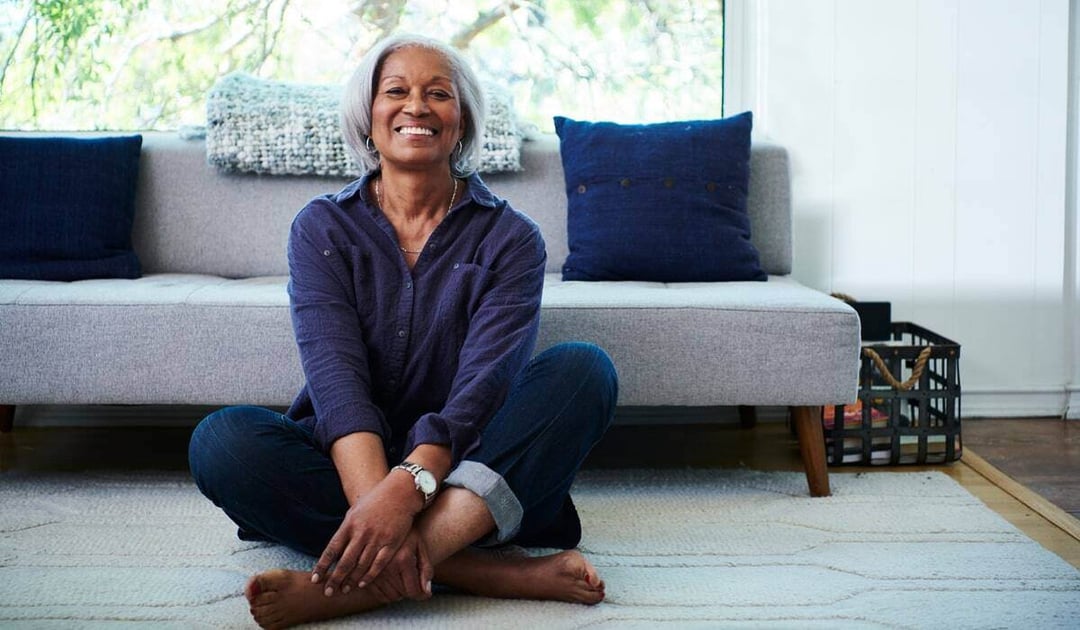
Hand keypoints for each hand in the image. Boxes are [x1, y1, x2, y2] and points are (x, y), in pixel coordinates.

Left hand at [311, 475, 419, 595]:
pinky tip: (362, 583)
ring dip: (351, 580)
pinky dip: (369, 576)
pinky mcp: (391, 543)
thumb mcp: (355, 511)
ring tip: (344, 590)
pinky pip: (378, 564)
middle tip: (328, 592)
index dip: (322, 566)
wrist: (400, 492)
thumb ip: (346, 529)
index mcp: (349, 524)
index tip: (315, 580)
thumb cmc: (375, 501)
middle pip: (345, 562)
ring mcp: (377, 539)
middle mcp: (361, 533)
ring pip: (360, 566)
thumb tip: (335, 547)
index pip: (331, 550)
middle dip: (334, 579)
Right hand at [365, 529, 433, 602]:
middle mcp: (386, 565)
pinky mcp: (363, 573)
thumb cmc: (407, 535)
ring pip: (389, 596)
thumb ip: (426, 569)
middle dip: (410, 593)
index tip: (425, 595)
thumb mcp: (420, 547)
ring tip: (404, 583)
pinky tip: (393, 584)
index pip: (413, 590)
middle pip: (401, 594)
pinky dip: (386, 594)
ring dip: (398, 594)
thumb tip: (427, 593)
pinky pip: (377, 594)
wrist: (386, 521)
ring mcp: (373, 569)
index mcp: (403, 559)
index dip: (421, 595)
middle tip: (415, 586)